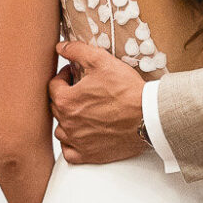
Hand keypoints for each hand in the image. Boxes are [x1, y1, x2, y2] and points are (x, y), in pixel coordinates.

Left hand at [49, 41, 146, 165]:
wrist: (148, 117)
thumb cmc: (126, 90)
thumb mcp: (101, 61)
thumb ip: (77, 50)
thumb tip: (60, 47)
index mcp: (67, 101)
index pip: (54, 85)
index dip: (63, 75)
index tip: (74, 72)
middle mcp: (68, 124)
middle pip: (57, 107)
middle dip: (66, 95)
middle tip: (81, 89)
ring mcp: (78, 141)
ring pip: (61, 131)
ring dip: (67, 120)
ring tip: (82, 111)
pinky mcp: (89, 155)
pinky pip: (69, 153)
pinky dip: (72, 144)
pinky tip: (81, 135)